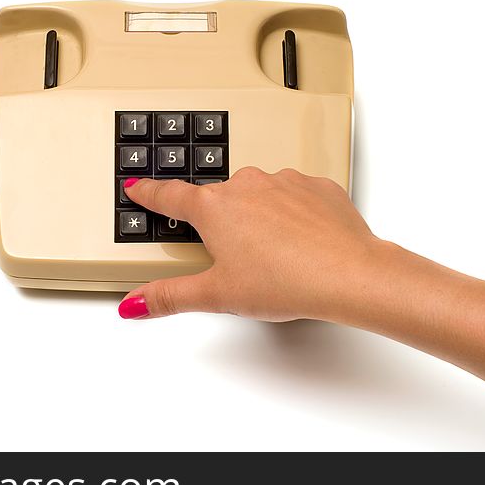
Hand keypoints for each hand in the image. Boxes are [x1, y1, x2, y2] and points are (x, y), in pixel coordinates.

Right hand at [118, 168, 394, 321]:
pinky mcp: (316, 186)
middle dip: (220, 222)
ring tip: (272, 255)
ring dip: (259, 217)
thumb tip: (135, 302)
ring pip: (259, 195)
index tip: (139, 186)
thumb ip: (170, 296)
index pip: (169, 196)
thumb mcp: (217, 296)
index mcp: (214, 207)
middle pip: (219, 200)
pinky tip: (300, 242)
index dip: (150, 193)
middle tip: (231, 255)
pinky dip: (293, 214)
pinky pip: (295, 195)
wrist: (349, 274)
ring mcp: (283, 181)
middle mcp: (246, 185)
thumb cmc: (286, 281)